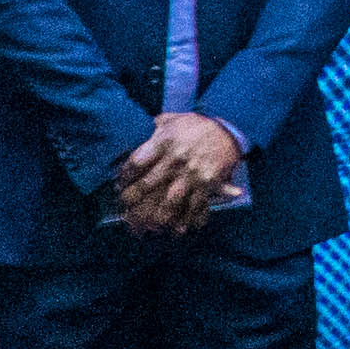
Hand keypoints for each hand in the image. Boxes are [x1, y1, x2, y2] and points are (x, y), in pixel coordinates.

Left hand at [108, 109, 246, 236]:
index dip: (125, 176)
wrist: (230, 128)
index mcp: (165, 142)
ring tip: (148, 227)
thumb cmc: (198, 125)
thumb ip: (158, 124)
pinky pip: (195, 204)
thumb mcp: (175, 119)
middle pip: (148, 184)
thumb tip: (145, 126)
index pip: (136, 162)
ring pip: (170, 200)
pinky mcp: (208, 182)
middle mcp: (176, 159)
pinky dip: (187, 219)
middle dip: (134, 199)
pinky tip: (178, 229)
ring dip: (158, 216)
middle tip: (126, 209)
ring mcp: (192, 173)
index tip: (120, 185)